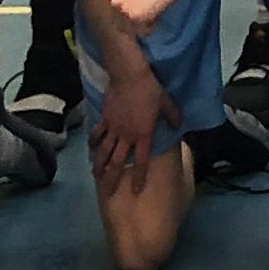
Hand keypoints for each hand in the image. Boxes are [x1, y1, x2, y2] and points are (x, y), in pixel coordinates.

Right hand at [89, 65, 178, 186]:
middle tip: (107, 193)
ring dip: (99, 164)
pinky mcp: (104, 119)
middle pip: (118, 162)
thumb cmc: (150, 90)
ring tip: (95, 175)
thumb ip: (172, 116)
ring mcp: (113, 128)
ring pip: (104, 151)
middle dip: (112, 179)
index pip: (141, 162)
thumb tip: (178, 126)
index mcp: (143, 136)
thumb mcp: (166, 103)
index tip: (136, 191)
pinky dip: (93, 141)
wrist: (129, 77)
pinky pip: (98, 133)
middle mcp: (126, 137)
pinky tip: (90, 147)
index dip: (139, 177)